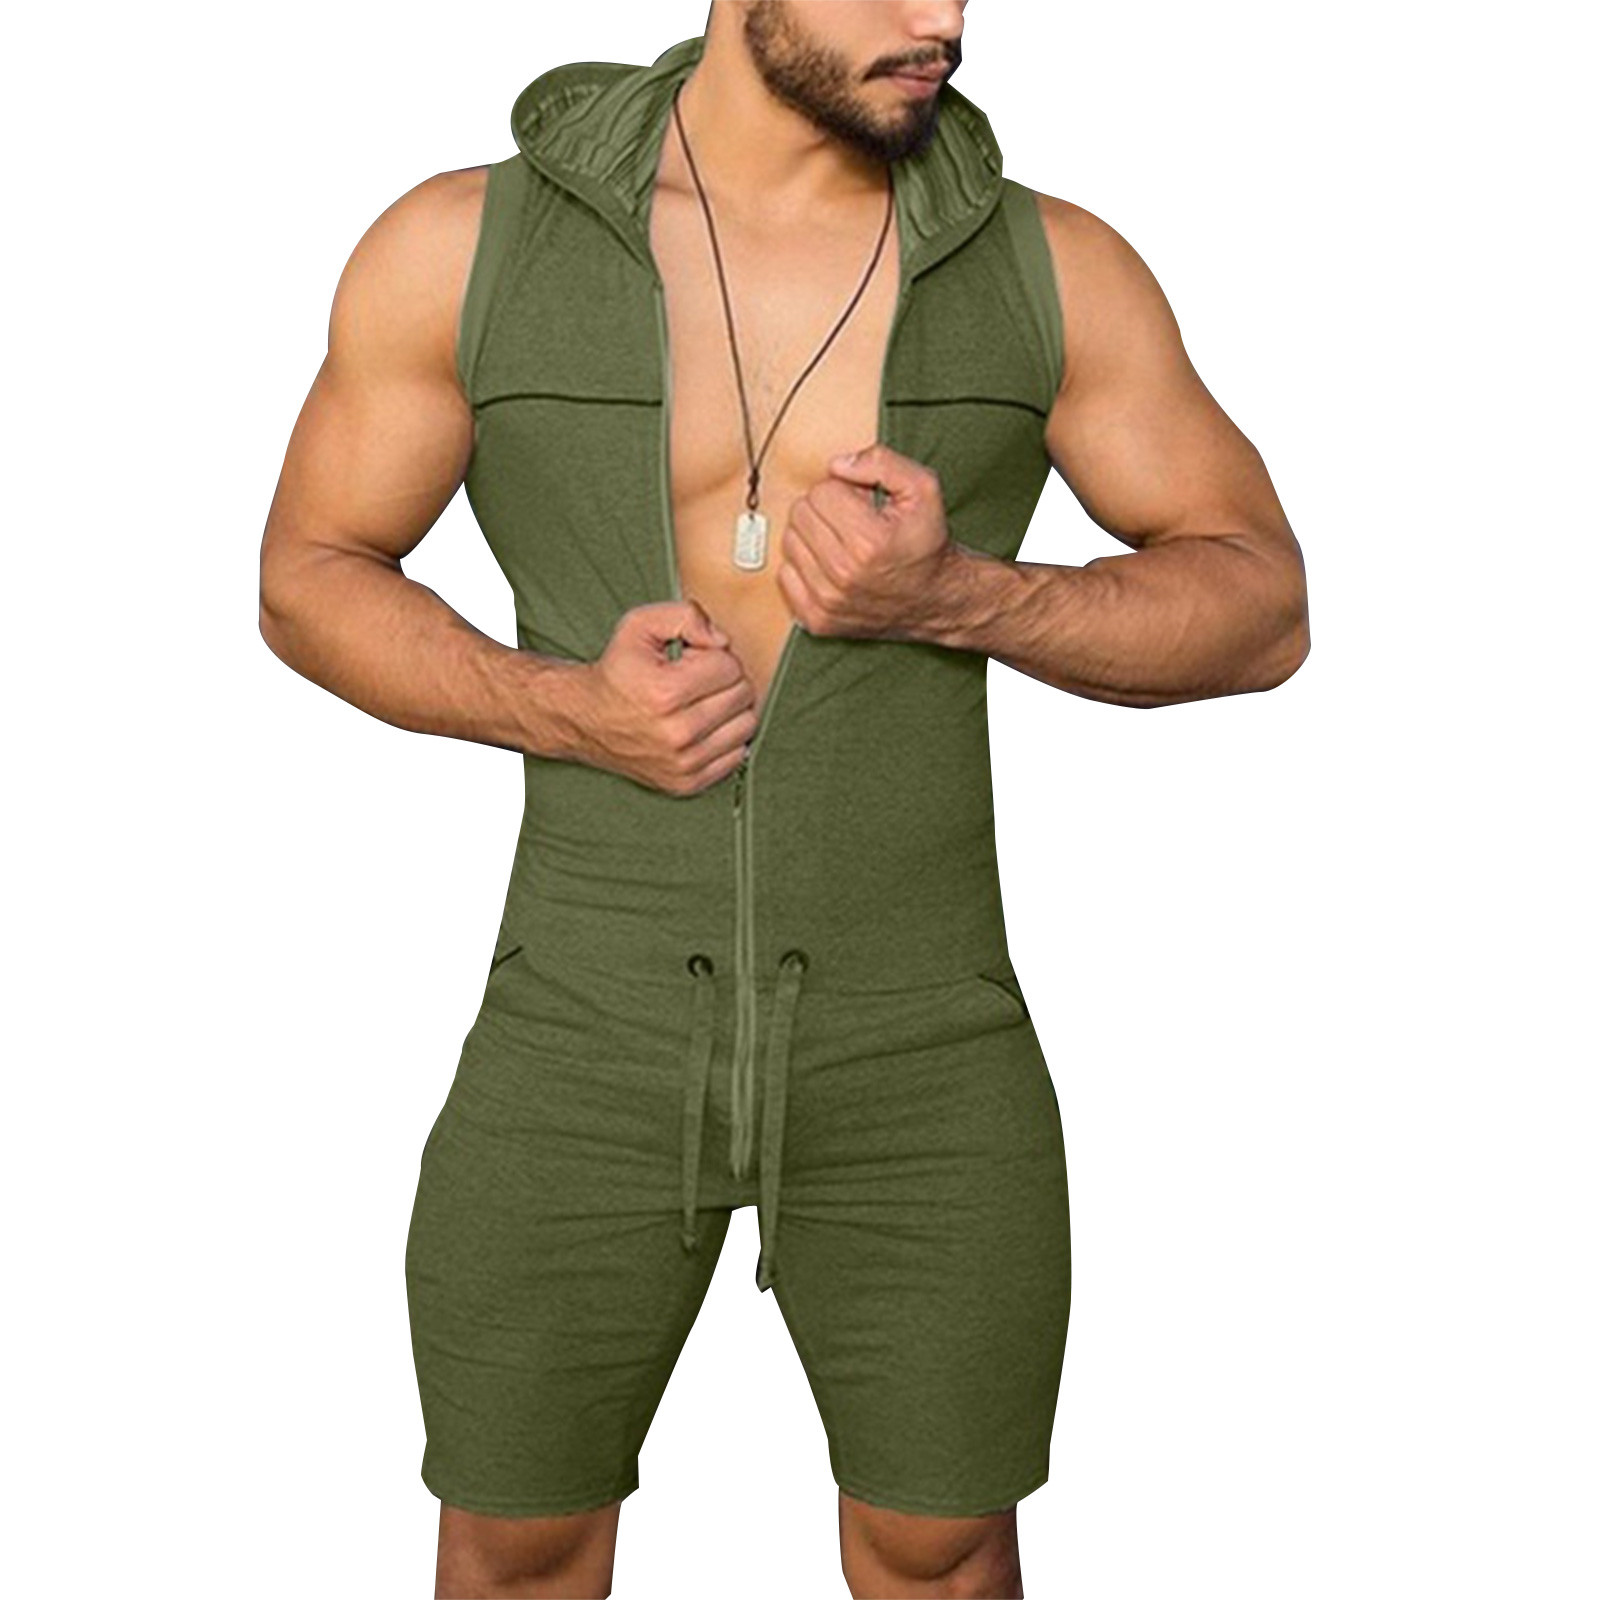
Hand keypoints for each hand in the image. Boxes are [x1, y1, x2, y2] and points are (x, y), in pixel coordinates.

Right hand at [573, 600, 757, 794]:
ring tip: (701, 702)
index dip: (714, 655)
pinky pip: (737, 755)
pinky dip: (725, 737)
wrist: (585, 720)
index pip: (730, 666)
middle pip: (743, 696)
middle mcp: (676, 734)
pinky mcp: (687, 783)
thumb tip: (722, 640)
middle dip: (725, 680)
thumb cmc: (617, 671)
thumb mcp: (639, 626)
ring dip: (730, 709)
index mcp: (665, 693)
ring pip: (746, 726)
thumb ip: (685, 616)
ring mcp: (683, 763)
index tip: (692, 660)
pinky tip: (702, 726)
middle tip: (698, 680)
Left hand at [777, 442, 954, 639]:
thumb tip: (836, 465)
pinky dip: (803, 567)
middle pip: (800, 514)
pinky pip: (785, 575)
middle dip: (825, 511)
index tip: (863, 505)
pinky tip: (830, 567)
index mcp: (868, 541)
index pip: (822, 492)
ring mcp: (828, 601)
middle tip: (853, 524)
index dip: (844, 491)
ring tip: (843, 545)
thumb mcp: (922, 489)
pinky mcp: (817, 619)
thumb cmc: (926, 543)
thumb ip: (882, 462)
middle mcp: (844, 574)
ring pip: (790, 542)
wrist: (934, 600)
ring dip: (813, 537)